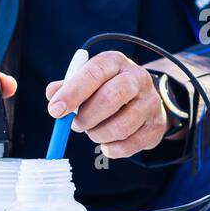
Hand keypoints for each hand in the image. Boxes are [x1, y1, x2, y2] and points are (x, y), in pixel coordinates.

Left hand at [45, 51, 167, 159]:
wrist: (142, 100)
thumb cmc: (106, 89)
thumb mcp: (87, 82)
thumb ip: (68, 86)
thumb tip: (53, 93)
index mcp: (116, 62)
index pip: (94, 72)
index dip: (73, 92)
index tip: (55, 110)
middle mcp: (138, 78)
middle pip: (111, 98)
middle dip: (87, 117)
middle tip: (76, 125)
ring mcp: (151, 102)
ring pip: (120, 126)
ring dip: (98, 135)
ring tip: (93, 132)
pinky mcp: (157, 126)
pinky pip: (129, 145)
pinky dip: (111, 149)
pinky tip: (107, 142)